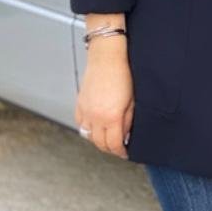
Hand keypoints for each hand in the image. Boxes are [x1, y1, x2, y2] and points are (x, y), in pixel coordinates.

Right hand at [75, 41, 134, 158]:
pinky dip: (87, 129)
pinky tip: (95, 126)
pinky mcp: (79, 104)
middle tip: (117, 147)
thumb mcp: (132, 101)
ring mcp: (85, 111)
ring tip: (107, 138)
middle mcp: (95, 117)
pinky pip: (80, 124)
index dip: (120, 152)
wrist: (106, 57)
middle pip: (99, 143)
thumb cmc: (122, 74)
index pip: (113, 144)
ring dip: (97, 140)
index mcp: (111, 117)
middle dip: (109, 148)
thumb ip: (128, 121)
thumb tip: (126, 135)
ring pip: (88, 136)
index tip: (124, 153)